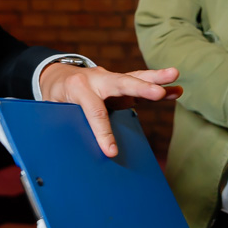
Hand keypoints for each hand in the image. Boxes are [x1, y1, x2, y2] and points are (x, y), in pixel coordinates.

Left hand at [38, 64, 181, 157]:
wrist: (58, 76)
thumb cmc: (55, 96)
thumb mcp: (51, 109)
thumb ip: (62, 123)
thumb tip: (67, 150)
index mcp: (77, 87)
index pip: (94, 110)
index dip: (102, 132)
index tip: (111, 152)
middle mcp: (96, 78)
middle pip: (120, 83)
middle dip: (140, 88)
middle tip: (157, 93)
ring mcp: (110, 78)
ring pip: (134, 78)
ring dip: (156, 79)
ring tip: (174, 76)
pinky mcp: (120, 83)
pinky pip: (140, 84)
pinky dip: (158, 86)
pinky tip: (176, 90)